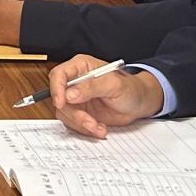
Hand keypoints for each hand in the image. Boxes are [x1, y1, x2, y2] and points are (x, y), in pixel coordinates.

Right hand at [50, 57, 165, 138]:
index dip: (56, 88)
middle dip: (74, 113)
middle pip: (60, 97)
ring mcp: (76, 98)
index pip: (59, 74)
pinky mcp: (80, 112)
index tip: (62, 103)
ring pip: (65, 113)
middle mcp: (75, 82)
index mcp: (81, 67)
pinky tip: (100, 128)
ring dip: (81, 124)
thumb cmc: (130, 88)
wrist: (139, 104)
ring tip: (99, 127)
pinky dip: (85, 129)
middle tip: (90, 122)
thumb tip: (69, 94)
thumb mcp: (114, 85)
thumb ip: (91, 87)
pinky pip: (73, 123)